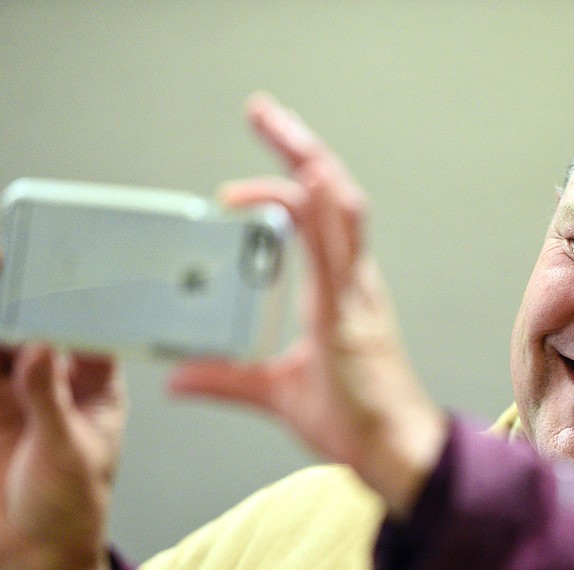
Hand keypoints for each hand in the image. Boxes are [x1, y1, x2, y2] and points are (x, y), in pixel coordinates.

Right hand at [0, 246, 123, 569]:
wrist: (26, 562)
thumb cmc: (71, 511)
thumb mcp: (70, 453)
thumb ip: (49, 400)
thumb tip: (42, 347)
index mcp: (94, 386)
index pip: (83, 327)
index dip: (70, 296)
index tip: (58, 269)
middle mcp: (49, 380)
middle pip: (28, 321)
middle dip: (14, 291)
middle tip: (2, 264)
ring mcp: (5, 392)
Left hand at [169, 94, 446, 514]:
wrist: (396, 455)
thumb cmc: (356, 424)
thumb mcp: (276, 393)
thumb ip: (227, 379)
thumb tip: (177, 377)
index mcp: (339, 293)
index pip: (318, 218)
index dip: (290, 179)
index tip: (254, 162)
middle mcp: (352, 283)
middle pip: (332, 196)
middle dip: (299, 148)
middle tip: (264, 112)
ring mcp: (355, 296)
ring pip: (340, 209)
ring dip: (309, 163)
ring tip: (276, 127)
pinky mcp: (349, 317)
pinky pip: (338, 252)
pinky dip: (322, 211)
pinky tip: (305, 181)